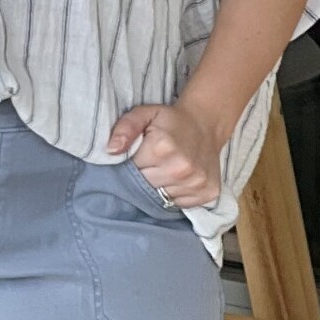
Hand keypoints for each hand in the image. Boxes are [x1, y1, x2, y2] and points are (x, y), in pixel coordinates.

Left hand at [106, 100, 224, 208]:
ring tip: (165, 169)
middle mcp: (182, 168)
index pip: (132, 172)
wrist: (205, 123)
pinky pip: (181, 204)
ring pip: (163, 199)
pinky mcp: (209, 193)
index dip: (130, 166)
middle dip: (143, 178)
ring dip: (160, 188)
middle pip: (146, 188)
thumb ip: (125, 128)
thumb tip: (111, 150)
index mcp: (163, 147)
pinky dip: (176, 195)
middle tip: (150, 164)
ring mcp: (197, 182)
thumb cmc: (170, 121)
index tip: (136, 158)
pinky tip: (177, 179)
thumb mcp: (143, 114)